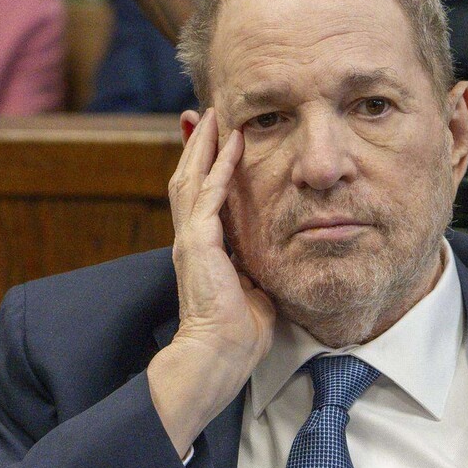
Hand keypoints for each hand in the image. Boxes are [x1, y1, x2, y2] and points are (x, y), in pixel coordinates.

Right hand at [148, 108, 275, 456]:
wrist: (219, 356)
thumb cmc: (239, 332)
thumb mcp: (254, 285)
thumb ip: (257, 263)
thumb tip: (279, 251)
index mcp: (203, 247)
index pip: (201, 194)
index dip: (207, 164)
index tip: (218, 136)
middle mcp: (192, 237)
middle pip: (189, 176)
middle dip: (198, 142)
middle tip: (206, 110)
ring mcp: (191, 239)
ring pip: (192, 177)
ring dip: (204, 143)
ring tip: (214, 113)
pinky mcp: (198, 245)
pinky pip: (209, 195)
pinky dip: (221, 166)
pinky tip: (233, 142)